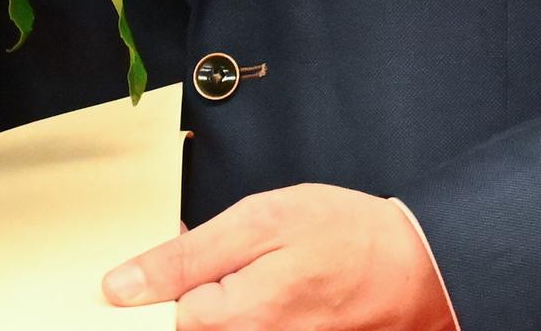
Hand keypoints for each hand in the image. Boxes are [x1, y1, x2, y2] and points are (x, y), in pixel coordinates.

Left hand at [102, 184, 456, 329]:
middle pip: (189, 326)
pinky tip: (279, 289)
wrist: (419, 267)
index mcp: (234, 320)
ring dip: (228, 300)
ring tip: (271, 272)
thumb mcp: (259, 221)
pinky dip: (253, 310)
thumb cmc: (349, 238)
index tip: (185, 260)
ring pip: (222, 326)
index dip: (162, 279)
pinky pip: (251, 330)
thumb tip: (121, 285)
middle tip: (244, 260)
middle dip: (199, 291)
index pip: (156, 315)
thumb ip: (185, 257)